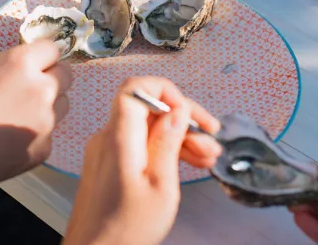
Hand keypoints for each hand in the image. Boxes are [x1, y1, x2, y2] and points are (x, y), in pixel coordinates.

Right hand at [0, 40, 71, 189]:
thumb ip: (8, 73)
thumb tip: (22, 78)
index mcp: (21, 64)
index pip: (52, 50)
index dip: (43, 57)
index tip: (37, 64)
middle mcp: (41, 89)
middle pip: (66, 77)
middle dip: (51, 80)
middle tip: (28, 91)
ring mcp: (46, 122)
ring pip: (61, 107)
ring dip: (47, 108)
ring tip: (16, 118)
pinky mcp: (43, 150)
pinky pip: (47, 136)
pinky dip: (33, 137)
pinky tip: (8, 143)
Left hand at [63, 77, 221, 244]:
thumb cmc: (126, 230)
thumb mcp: (161, 187)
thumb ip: (168, 143)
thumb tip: (177, 109)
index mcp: (119, 139)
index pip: (135, 89)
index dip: (165, 90)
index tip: (189, 110)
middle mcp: (107, 138)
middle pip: (146, 108)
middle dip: (182, 118)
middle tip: (211, 139)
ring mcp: (106, 151)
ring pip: (145, 127)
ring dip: (178, 136)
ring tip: (208, 157)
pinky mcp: (108, 165)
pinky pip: (138, 144)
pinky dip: (162, 149)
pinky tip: (188, 163)